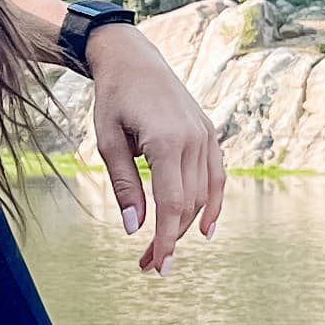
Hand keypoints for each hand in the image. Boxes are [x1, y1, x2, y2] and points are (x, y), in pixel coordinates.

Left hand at [83, 24, 226, 275]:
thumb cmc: (114, 98)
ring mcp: (206, 135)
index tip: (157, 266)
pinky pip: (216, 176)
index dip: (165, 239)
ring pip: (203, 194)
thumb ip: (123, 185)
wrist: (133, 58)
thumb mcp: (107, 142)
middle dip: (170, 238)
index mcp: (167, 141)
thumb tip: (134, 228)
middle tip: (149, 264)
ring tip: (164, 249)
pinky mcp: (209, 133)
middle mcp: (194, 139)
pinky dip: (213, 203)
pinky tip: (205, 229)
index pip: (171, 204)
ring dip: (187, 226)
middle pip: (188, 204)